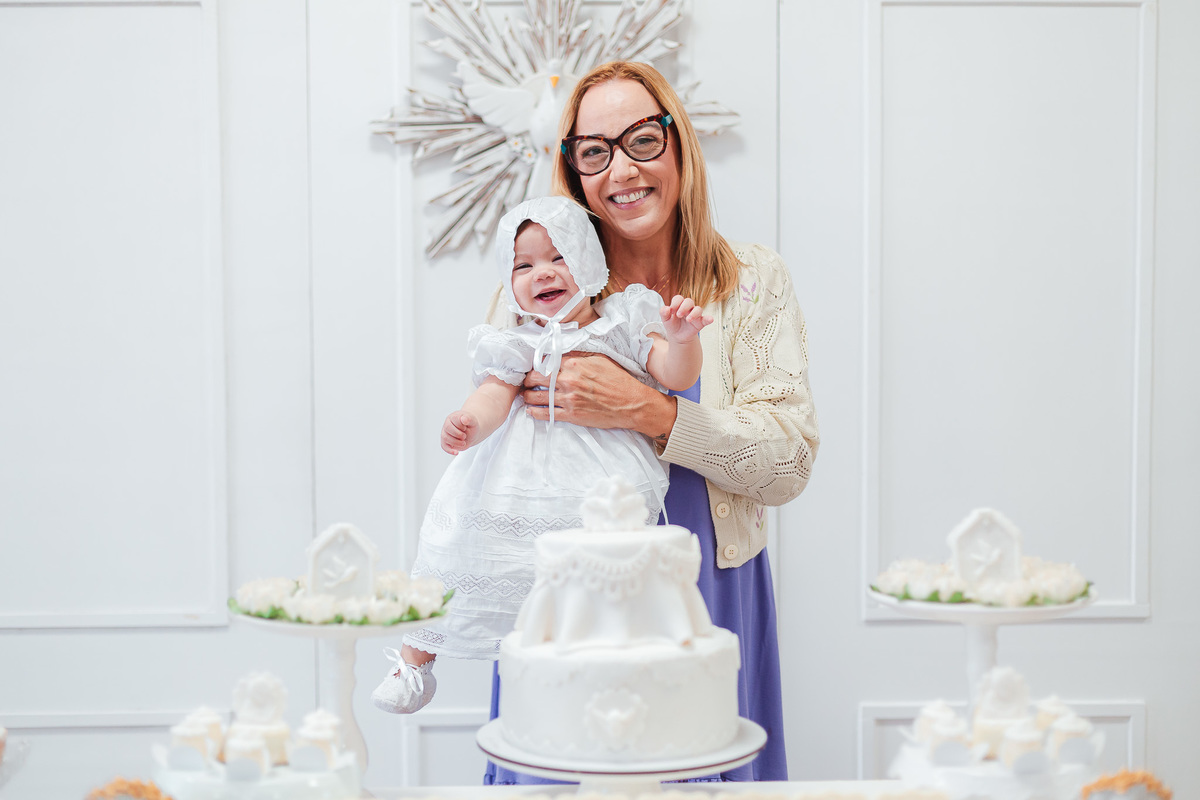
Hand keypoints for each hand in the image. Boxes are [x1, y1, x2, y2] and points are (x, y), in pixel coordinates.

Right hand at [441, 410, 480, 454]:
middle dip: (458, 434)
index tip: (466, 427)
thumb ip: (469, 419)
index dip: (461, 425)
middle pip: (448, 428)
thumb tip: (464, 419)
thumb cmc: (471, 425)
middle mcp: (447, 424)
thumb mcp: (473, 421)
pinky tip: (456, 452)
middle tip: (465, 436)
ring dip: (456, 442)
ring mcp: (445, 433)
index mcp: (453, 417)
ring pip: (446, 438)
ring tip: (463, 442)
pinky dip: (450, 450)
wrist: (472, 433)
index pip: (454, 419)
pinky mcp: (446, 442)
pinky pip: (444, 446)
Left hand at [521, 351, 676, 440]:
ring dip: (527, 396)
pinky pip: (546, 414)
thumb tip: (565, 354)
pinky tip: (531, 411)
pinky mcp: (571, 415)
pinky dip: (535, 413)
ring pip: (537, 397)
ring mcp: (569, 399)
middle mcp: (568, 380)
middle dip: (528, 380)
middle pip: (536, 378)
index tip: (534, 368)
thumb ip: (580, 357)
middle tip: (526, 382)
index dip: (537, 365)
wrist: (632, 403)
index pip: (546, 361)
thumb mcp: (601, 360)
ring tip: (526, 396)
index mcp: (575, 364)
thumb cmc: (619, 381)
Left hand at [660, 295, 713, 343]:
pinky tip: (710, 319)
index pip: (678, 298)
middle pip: (689, 301)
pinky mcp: (700, 322)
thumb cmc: (672, 325)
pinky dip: (709, 318)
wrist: (677, 337)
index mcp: (679, 305)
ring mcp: (695, 314)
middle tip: (678, 315)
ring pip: (698, 309)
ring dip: (694, 313)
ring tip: (688, 320)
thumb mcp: (665, 320)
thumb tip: (666, 308)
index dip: (675, 303)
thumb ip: (663, 313)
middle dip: (683, 307)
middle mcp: (688, 308)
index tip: (671, 311)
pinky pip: (706, 319)